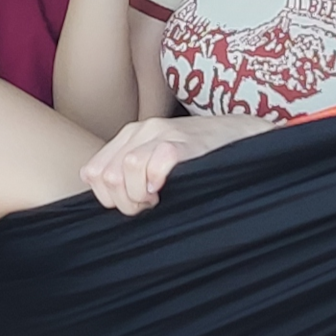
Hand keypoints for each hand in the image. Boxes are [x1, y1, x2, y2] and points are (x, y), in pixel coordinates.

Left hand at [79, 113, 260, 214]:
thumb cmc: (201, 156)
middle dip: (123, 201)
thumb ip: (131, 175)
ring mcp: (163, 133)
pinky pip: (156, 164)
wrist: (243, 134)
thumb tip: (110, 201)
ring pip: (126, 169)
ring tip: (159, 197)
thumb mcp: (158, 160)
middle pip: (106, 175)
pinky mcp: (184, 142)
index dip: (108, 197)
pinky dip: (158, 182)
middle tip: (148, 205)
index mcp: (130, 136)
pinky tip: (169, 187)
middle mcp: (142, 131)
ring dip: (139, 195)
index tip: (133, 203)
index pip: (92, 172)